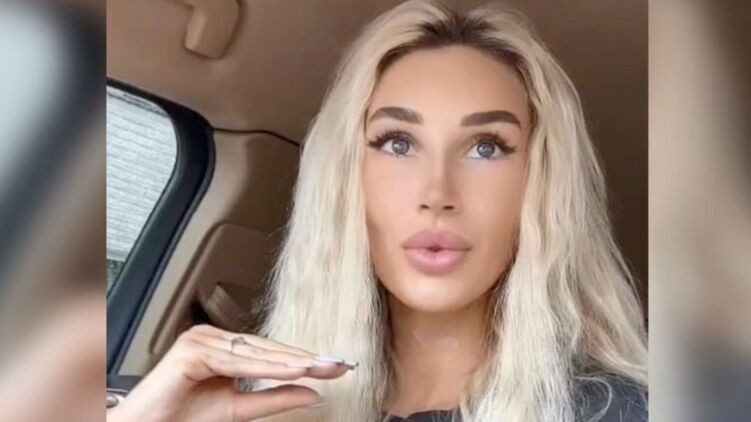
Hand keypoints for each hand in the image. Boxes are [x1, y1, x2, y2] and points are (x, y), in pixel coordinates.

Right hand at [107, 325, 353, 421]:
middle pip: (267, 348)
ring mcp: (201, 340)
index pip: (270, 351)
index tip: (334, 366)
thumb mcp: (237, 409)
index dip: (303, 359)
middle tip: (337, 363)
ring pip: (254, 353)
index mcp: (222, 347)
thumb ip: (274, 399)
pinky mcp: (191, 350)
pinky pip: (236, 361)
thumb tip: (312, 393)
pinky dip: (267, 367)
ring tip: (320, 368)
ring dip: (290, 362)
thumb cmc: (180, 418)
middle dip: (304, 357)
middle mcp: (212, 338)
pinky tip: (293, 370)